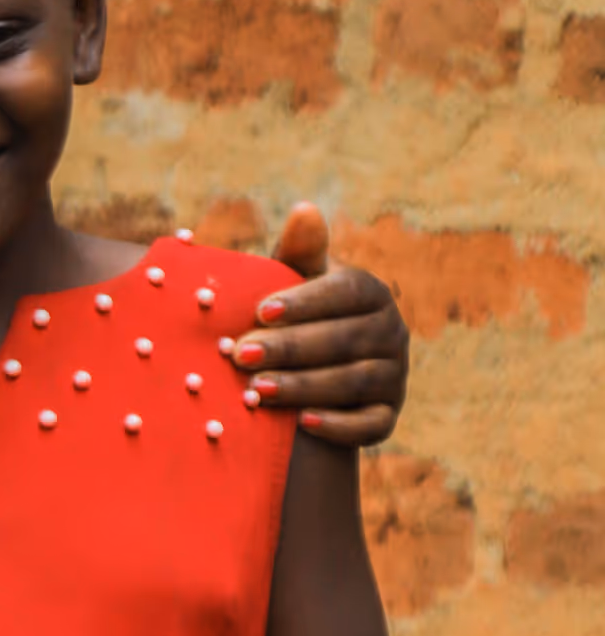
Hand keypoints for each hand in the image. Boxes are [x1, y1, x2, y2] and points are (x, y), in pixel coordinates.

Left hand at [231, 203, 408, 446]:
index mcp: (369, 292)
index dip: (304, 302)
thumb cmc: (290, 318)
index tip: (260, 311)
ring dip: (305, 386)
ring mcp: (394, 375)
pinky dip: (339, 425)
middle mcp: (391, 330)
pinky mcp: (388, 415)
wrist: (304, 376)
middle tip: (240, 355)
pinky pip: (371, 424)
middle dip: (291, 348)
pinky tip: (303, 423)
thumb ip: (298, 252)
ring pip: (354, 382)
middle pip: (345, 339)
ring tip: (256, 390)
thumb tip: (304, 210)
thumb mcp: (291, 283)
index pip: (345, 292)